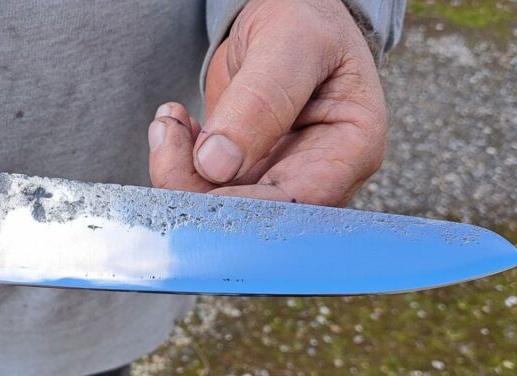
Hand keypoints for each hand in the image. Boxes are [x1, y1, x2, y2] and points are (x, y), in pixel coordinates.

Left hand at [148, 0, 385, 205]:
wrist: (288, 12)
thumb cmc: (306, 20)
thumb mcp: (290, 45)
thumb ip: (259, 100)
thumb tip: (216, 165)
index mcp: (351, 149)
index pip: (294, 204)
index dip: (240, 204)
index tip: (196, 174)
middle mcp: (317, 174)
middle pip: (253, 215)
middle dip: (197, 187)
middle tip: (166, 137)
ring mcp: (279, 176)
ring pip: (221, 206)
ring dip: (179, 171)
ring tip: (168, 122)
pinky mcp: (245, 172)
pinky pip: (205, 188)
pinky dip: (178, 161)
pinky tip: (175, 126)